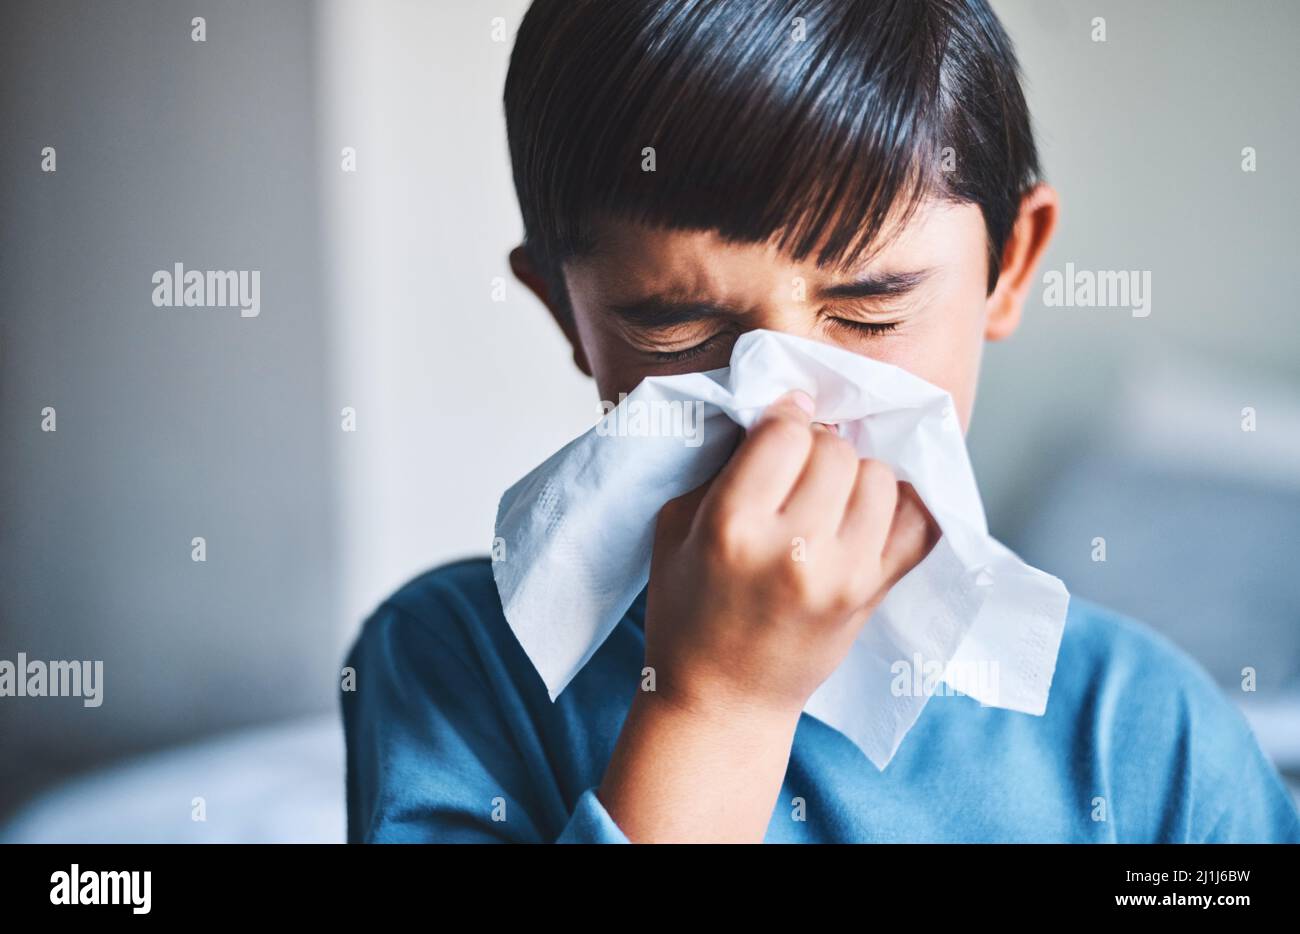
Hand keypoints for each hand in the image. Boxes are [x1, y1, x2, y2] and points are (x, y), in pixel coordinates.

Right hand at [644, 389, 938, 718]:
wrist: (724, 698)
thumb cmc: (687, 610)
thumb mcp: (675, 526)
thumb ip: (722, 467)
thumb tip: (780, 413)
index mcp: (732, 527)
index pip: (784, 432)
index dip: (783, 416)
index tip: (779, 423)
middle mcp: (794, 549)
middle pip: (835, 449)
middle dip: (818, 445)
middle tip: (800, 465)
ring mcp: (844, 574)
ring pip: (879, 477)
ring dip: (855, 474)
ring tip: (829, 494)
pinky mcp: (875, 593)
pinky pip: (919, 523)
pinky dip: (901, 506)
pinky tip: (870, 510)